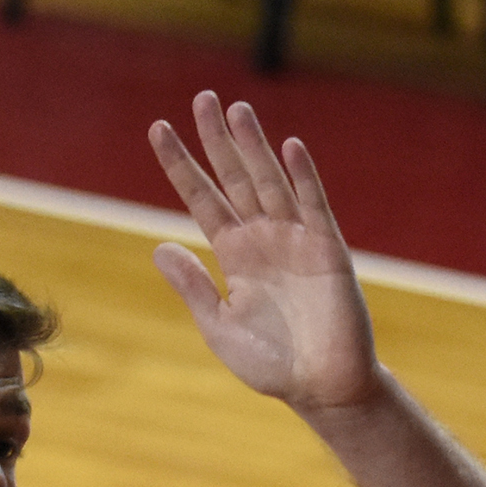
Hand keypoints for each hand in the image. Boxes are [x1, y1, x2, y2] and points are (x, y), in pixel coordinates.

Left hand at [148, 91, 380, 413]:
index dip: (182, 165)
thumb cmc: (272, 365)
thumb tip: (160, 247)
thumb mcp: (219, 326)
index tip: (158, 130)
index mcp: (234, 254)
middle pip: (235, 178)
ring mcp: (296, 240)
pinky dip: (303, 177)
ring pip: (270, 182)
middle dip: (218, 139)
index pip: (202, 199)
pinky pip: (313, 206)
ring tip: (236, 110)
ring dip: (254, 146)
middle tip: (203, 97)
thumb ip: (193, 286)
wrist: (321, 388)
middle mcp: (263, 238)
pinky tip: (289, 147)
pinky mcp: (327, 251)